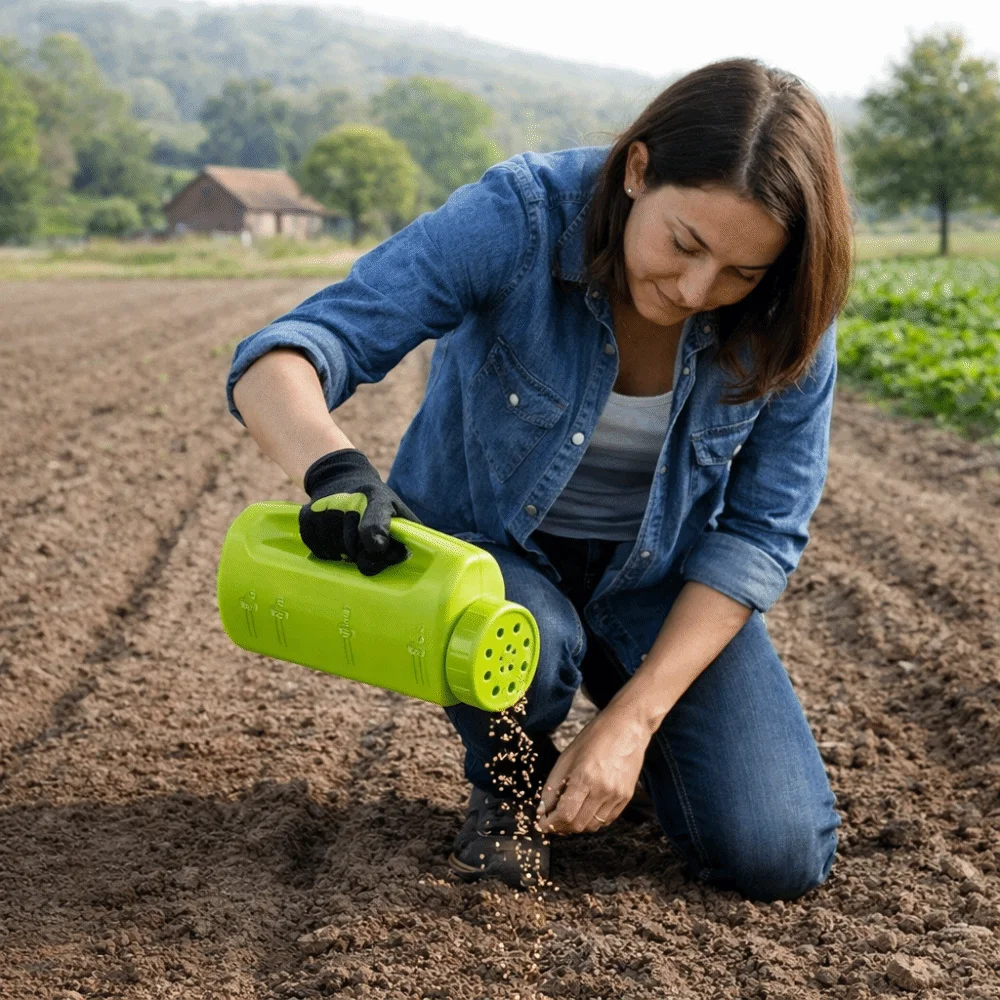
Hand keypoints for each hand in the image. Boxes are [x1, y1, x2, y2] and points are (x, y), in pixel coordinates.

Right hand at [298, 448, 421, 575]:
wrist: (341, 478)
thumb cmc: (377, 503)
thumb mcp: (397, 510)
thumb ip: (405, 534)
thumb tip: (404, 556)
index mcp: (377, 498)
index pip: (374, 522)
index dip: (375, 538)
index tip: (378, 548)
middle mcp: (348, 501)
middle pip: (354, 548)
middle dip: (363, 554)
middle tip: (366, 545)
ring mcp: (325, 509)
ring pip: (336, 552)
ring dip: (345, 555)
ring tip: (351, 539)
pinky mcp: (307, 517)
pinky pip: (320, 551)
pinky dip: (329, 552)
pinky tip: (335, 538)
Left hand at [535, 703, 650, 834]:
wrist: (628, 727)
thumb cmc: (595, 737)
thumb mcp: (566, 757)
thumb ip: (552, 786)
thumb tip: (543, 809)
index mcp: (585, 777)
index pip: (564, 814)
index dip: (550, 824)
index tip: (541, 824)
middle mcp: (603, 790)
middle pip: (577, 825)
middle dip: (561, 827)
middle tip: (552, 820)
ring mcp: (617, 796)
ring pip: (592, 826)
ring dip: (576, 825)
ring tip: (567, 814)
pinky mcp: (626, 797)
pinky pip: (606, 820)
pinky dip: (592, 820)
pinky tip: (585, 809)